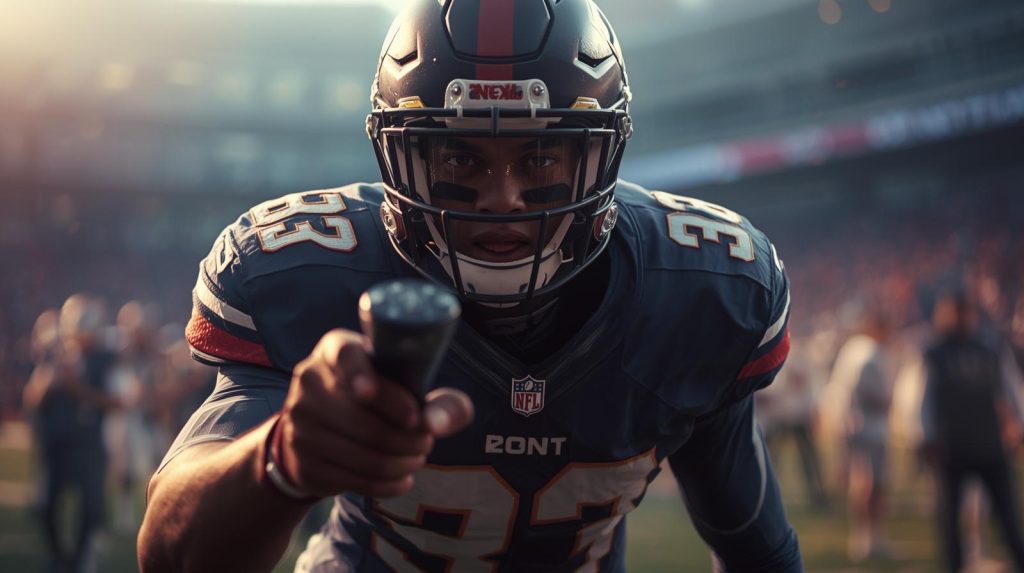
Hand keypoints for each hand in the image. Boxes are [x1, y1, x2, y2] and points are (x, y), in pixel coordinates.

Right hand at [275, 329, 473, 498]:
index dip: (371, 378)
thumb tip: (435, 423)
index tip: (404, 408)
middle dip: (409, 438)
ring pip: (364, 454)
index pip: (347, 355)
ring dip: (403, 462)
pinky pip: (354, 480)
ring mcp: (299, 423)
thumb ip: (444, 402)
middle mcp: (309, 381)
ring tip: (417, 457)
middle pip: (365, 419)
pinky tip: (402, 478)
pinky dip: (388, 484)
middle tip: (426, 440)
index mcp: (335, 349)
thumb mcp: (413, 389)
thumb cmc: (382, 400)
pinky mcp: (302, 461)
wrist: (325, 432)